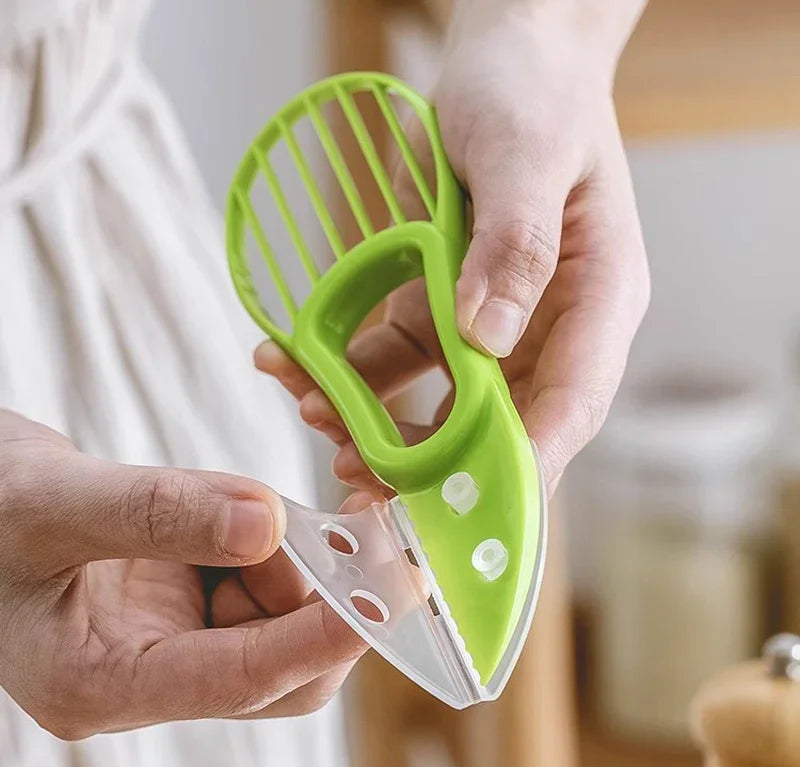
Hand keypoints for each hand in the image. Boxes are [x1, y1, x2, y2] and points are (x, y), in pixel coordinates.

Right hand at [0, 409, 365, 739]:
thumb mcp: (54, 503)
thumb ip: (156, 513)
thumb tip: (267, 522)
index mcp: (100, 683)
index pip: (236, 681)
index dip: (317, 640)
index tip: (385, 596)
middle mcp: (146, 673)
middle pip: (277, 670)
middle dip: (326, 601)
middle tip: (362, 529)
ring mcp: (170, 636)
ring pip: (276, 619)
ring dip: (299, 561)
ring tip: (272, 505)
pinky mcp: (186, 598)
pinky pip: (258, 581)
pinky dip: (277, 543)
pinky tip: (257, 509)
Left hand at [257, 0, 649, 491]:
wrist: (506, 58)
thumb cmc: (533, 94)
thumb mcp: (525, 155)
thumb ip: (513, 245)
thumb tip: (487, 338)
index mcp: (597, 299)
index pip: (572, 404)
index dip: (523, 465)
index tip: (465, 509)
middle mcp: (551, 325)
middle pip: (501, 421)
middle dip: (434, 463)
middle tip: (365, 487)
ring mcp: (497, 322)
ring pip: (441, 400)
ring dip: (378, 421)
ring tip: (314, 415)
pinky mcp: (446, 308)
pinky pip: (399, 356)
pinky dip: (351, 370)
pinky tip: (297, 366)